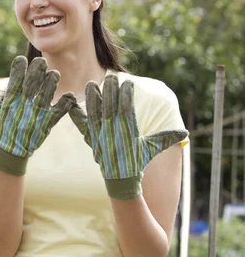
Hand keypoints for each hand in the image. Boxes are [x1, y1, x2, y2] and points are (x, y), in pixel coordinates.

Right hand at [0, 56, 73, 175]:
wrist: (11, 153)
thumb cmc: (2, 130)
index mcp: (11, 101)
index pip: (15, 80)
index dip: (18, 68)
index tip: (22, 59)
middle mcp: (23, 105)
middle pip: (32, 83)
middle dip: (37, 71)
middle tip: (42, 61)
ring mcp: (36, 114)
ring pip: (46, 94)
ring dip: (51, 83)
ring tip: (55, 74)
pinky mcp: (47, 124)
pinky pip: (58, 112)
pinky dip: (65, 104)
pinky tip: (70, 96)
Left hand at [68, 74, 188, 199]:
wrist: (121, 180)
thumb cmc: (138, 162)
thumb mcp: (152, 149)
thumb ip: (166, 138)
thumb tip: (185, 133)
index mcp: (128, 130)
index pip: (127, 107)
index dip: (127, 93)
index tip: (127, 81)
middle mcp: (113, 131)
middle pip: (110, 105)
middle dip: (110, 89)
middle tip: (110, 76)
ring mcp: (100, 134)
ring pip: (94, 111)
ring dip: (92, 97)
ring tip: (91, 84)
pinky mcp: (90, 139)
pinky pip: (81, 124)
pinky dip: (75, 113)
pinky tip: (71, 102)